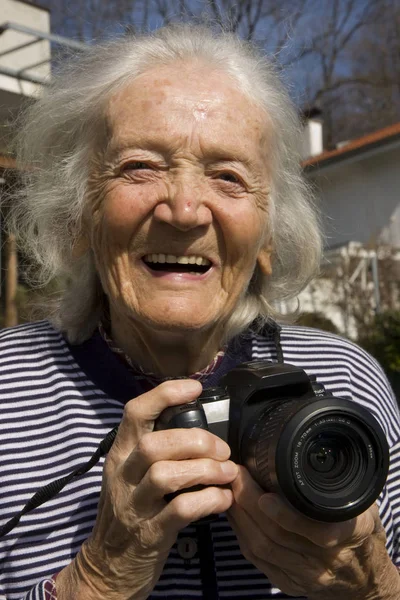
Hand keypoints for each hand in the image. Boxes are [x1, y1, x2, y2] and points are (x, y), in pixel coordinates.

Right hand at [57, 379, 237, 599]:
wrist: (108, 567)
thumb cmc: (129, 512)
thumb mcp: (130, 475)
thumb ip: (155, 450)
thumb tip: (198, 425)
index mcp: (119, 454)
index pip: (134, 412)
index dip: (165, 394)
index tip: (196, 388)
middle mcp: (122, 475)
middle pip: (154, 444)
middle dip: (195, 441)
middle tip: (223, 449)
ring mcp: (133, 506)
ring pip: (165, 475)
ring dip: (205, 469)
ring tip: (229, 473)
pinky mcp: (149, 534)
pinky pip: (180, 510)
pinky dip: (208, 500)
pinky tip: (224, 498)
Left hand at [228, 466, 399, 599]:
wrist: (363, 578)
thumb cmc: (360, 533)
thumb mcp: (363, 506)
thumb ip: (341, 488)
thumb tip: (313, 455)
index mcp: (347, 535)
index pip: (315, 531)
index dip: (285, 515)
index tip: (264, 496)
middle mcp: (324, 559)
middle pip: (276, 535)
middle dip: (249, 504)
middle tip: (236, 476)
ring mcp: (304, 574)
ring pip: (262, 547)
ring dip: (240, 517)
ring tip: (230, 490)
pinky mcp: (288, 582)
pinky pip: (257, 560)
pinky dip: (242, 534)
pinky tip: (235, 514)